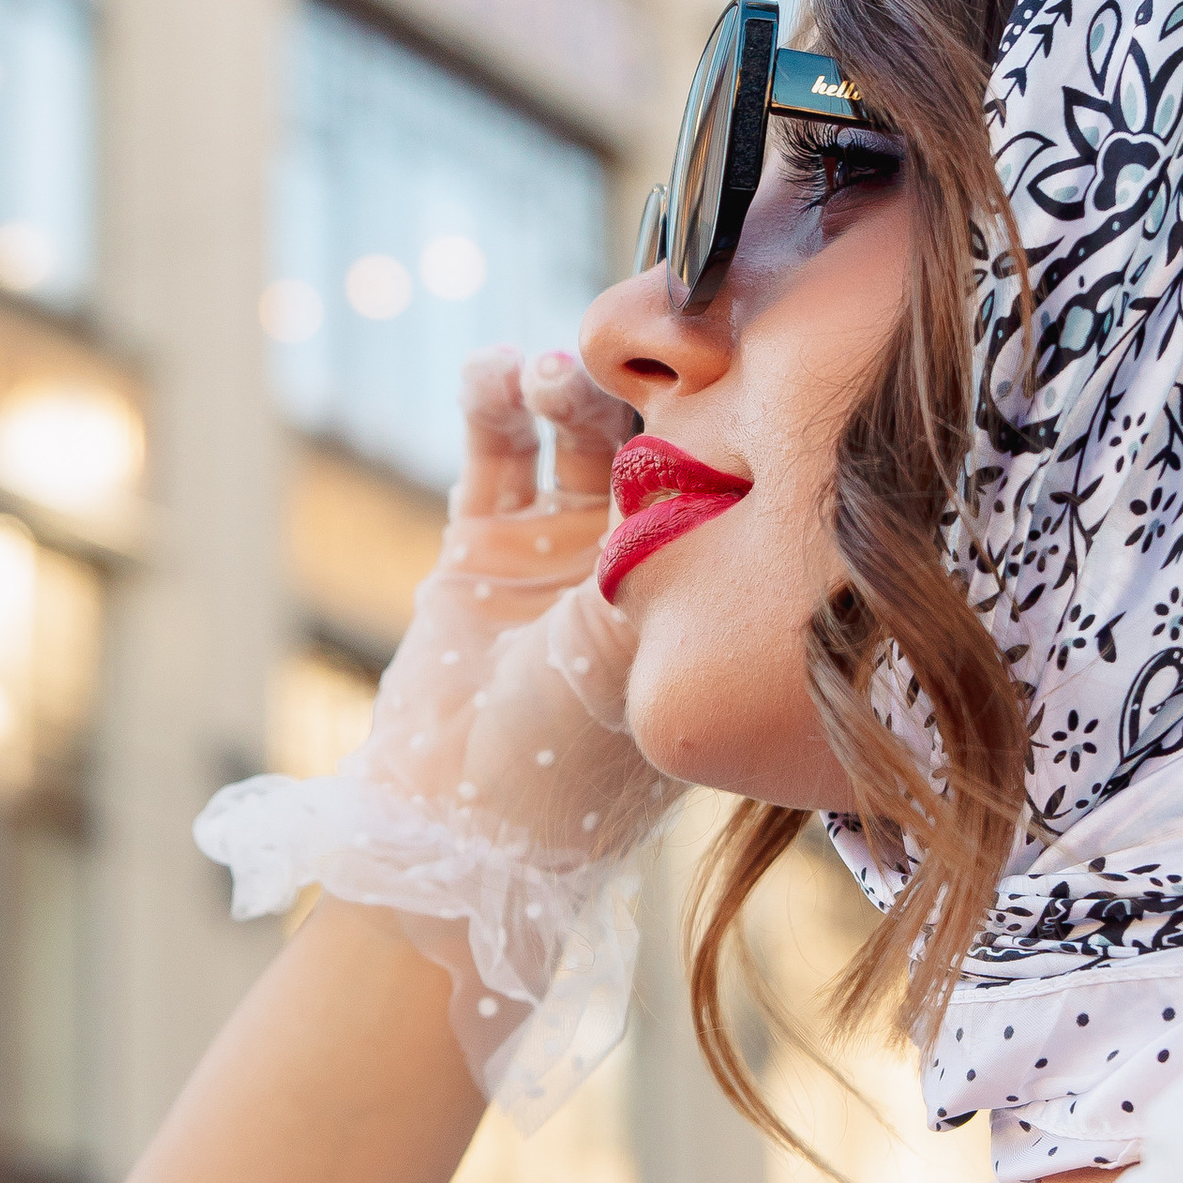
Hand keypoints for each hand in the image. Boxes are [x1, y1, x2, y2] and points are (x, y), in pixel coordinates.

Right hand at [358, 347, 676, 869]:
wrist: (457, 827)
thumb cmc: (571, 759)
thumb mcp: (632, 649)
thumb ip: (661, 551)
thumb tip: (715, 449)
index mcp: (703, 588)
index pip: (725, 467)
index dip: (717, 406)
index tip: (710, 356)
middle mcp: (641, 559)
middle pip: (650, 432)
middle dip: (633, 384)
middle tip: (613, 355)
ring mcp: (563, 550)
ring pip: (573, 432)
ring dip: (560, 386)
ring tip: (541, 372)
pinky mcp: (486, 546)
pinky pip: (495, 450)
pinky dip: (491, 402)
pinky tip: (492, 371)